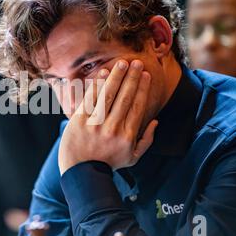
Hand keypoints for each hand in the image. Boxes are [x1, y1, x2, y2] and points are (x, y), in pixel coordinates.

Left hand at [58, 59, 157, 174]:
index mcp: (127, 136)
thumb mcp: (132, 158)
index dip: (142, 88)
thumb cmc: (108, 164)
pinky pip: (90, 99)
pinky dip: (97, 85)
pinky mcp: (79, 121)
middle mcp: (113, 128)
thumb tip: (156, 121)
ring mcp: (95, 124)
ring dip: (116, 76)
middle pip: (125, 97)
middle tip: (136, 62)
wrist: (81, 173)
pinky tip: (104, 73)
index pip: (137, 106)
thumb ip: (147, 141)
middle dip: (132, 78)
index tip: (145, 75)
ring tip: (122, 63)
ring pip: (108, 95)